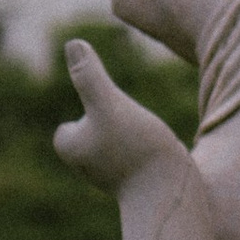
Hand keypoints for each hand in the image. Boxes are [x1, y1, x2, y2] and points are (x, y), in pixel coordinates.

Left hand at [55, 41, 189, 196]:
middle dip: (113, 123)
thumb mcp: (110, 104)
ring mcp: (110, 177)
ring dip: (132, 136)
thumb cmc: (137, 148)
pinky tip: (159, 157)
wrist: (170, 196)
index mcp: (70, 146)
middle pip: (96, 125)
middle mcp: (85, 165)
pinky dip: (143, 152)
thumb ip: (89, 76)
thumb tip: (72, 43)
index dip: (97, 108)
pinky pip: (133, 158)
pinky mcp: (134, 183)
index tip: (114, 120)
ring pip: (116, 141)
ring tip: (147, 143)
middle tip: (134, 131)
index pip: (72, 120)